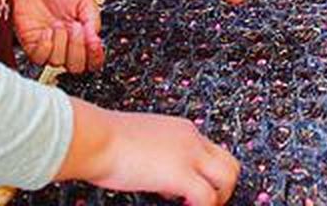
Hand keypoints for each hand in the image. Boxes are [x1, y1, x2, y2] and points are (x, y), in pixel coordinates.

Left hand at [11, 0, 103, 72]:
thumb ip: (93, 20)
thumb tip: (97, 40)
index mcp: (82, 33)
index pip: (92, 59)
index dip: (95, 56)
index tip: (95, 43)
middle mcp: (66, 42)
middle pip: (77, 66)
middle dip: (78, 49)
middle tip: (76, 28)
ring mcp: (49, 45)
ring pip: (59, 63)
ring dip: (62, 44)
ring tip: (59, 25)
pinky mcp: (31, 44)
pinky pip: (40, 58)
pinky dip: (46, 46)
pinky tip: (46, 31)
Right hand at [69, 106, 238, 204]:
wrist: (96, 137)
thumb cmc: (105, 139)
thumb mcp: (140, 141)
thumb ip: (157, 154)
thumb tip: (159, 177)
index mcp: (181, 129)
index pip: (210, 151)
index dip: (204, 173)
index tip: (187, 189)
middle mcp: (191, 138)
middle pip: (229, 162)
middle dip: (223, 186)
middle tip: (206, 203)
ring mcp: (189, 155)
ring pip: (228, 177)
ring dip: (219, 198)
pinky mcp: (180, 174)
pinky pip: (208, 197)